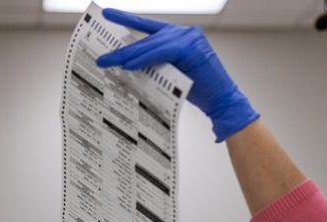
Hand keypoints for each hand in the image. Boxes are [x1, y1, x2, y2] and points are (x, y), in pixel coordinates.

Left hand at [96, 8, 258, 141]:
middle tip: (103, 55)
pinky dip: (144, 59)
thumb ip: (156, 63)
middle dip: (124, 47)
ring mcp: (190, 38)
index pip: (150, 27)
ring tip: (110, 62)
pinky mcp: (191, 49)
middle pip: (148, 37)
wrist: (222, 102)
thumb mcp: (173, 72)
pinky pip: (161, 52)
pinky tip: (129, 65)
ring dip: (130, 55)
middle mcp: (186, 33)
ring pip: (152, 44)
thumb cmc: (200, 91)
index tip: (107, 15)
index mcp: (181, 37)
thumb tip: (128, 64)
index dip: (127, 20)